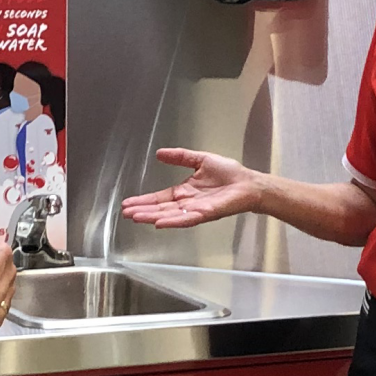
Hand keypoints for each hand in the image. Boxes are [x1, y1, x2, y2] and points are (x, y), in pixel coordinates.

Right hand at [121, 147, 262, 228]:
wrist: (249, 183)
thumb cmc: (230, 174)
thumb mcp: (200, 159)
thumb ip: (180, 156)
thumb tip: (160, 153)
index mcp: (185, 191)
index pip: (160, 198)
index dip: (144, 200)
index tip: (129, 203)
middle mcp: (188, 203)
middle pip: (161, 208)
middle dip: (143, 211)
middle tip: (126, 214)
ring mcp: (196, 210)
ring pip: (170, 215)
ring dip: (152, 217)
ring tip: (136, 218)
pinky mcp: (207, 213)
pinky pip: (187, 219)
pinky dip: (173, 221)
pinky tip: (160, 222)